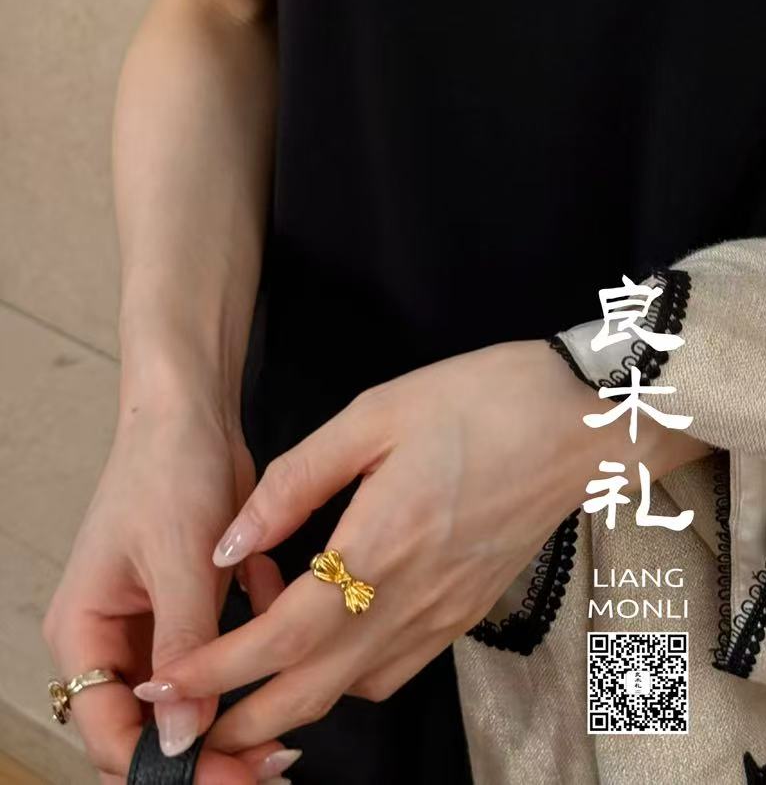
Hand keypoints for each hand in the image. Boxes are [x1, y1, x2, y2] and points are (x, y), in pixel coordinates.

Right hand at [41, 385, 302, 782]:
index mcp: (84, 634)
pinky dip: (250, 639)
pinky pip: (217, 651)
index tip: (234, 779)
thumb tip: (180, 738)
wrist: (191, 409)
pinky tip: (275, 604)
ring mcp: (149, 624)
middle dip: (208, 749)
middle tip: (272, 765)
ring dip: (235, 703)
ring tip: (288, 720)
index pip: (113, 734)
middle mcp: (109, 639)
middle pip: (149, 726)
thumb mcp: (178, 558)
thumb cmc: (168, 469)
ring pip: (190, 695)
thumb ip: (183, 645)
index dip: (169, 769)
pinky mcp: (188, 605)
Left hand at [131, 339, 711, 752]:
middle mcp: (411, 599)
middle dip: (241, 718)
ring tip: (245, 696)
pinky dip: (348, 683)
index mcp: (380, 545)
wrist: (588, 418)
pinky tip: (330, 653)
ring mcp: (445, 615)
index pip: (279, 636)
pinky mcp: (469, 613)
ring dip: (292, 708)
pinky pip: (395, 673)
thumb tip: (230, 539)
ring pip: (352, 693)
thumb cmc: (485, 400)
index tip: (167, 683)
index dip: (216, 669)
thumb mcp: (378, 412)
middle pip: (310, 691)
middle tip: (189, 720)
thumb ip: (296, 479)